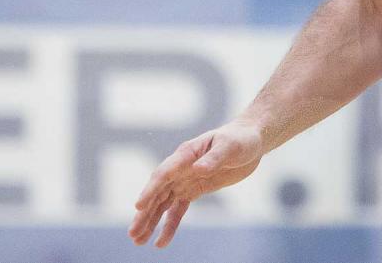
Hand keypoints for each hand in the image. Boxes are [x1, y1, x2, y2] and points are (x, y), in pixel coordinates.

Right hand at [128, 119, 265, 247]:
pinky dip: (168, 225)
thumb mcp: (229, 146)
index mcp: (185, 154)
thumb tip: (197, 169)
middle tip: (133, 233)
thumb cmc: (239, 139)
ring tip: (137, 241)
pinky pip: (177, 210)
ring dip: (150, 222)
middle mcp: (180, 168)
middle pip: (157, 193)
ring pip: (162, 204)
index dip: (150, 190)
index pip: (163, 174)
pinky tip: (160, 242)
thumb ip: (213, 158)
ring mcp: (185, 180)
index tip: (139, 206)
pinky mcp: (194, 190)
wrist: (249, 142)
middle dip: (144, 213)